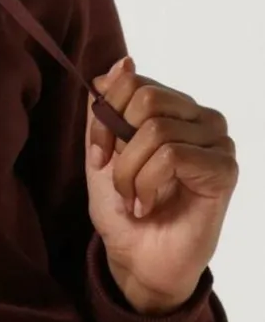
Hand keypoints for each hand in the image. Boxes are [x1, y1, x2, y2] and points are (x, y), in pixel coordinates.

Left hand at [86, 56, 238, 313]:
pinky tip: (148, 206)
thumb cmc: (122, 208)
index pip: (133, 80)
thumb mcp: (101, 153)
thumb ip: (106, 109)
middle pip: (147, 98)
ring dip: (130, 172)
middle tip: (115, 181)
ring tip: (134, 199)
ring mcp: (217, 142)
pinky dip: (147, 184)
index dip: (105, 115)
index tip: (97, 154)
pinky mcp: (224, 169)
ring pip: (157, 129)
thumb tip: (124, 62)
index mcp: (172, 108)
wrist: (137, 260)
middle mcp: (200, 118)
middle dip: (116, 143)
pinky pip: (173, 155)